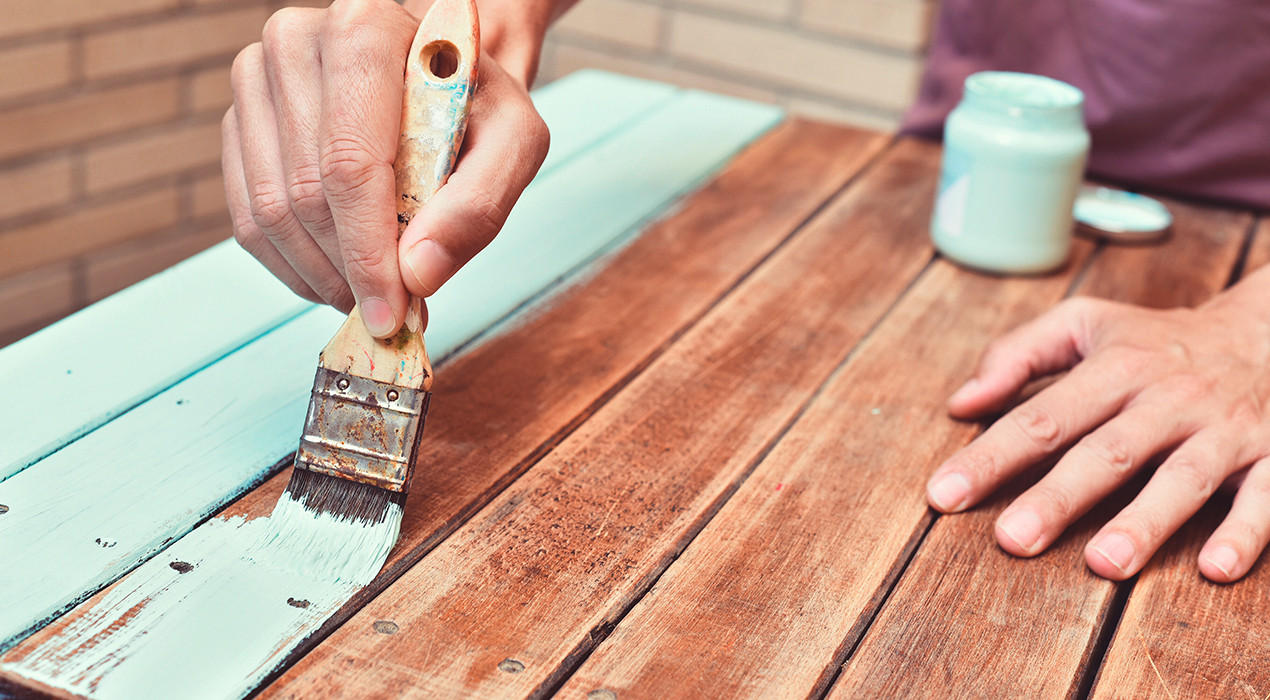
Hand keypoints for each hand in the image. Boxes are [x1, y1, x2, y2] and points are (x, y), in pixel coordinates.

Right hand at [222, 0, 549, 337]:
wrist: (438, 78)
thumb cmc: (479, 105)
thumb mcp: (515, 142)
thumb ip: (480, 206)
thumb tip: (417, 274)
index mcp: (365, 30)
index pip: (350, 164)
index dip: (368, 253)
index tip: (392, 312)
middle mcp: (296, 41)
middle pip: (306, 194)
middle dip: (350, 271)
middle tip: (394, 310)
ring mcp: (256, 80)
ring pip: (269, 213)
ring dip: (321, 276)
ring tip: (371, 296)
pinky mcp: (240, 122)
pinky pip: (247, 217)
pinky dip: (294, 265)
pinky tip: (338, 276)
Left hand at [926, 274, 1269, 581]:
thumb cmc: (1158, 338)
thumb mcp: (1086, 323)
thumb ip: (1017, 356)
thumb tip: (959, 403)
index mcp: (1115, 368)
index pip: (1042, 418)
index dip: (990, 456)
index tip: (943, 493)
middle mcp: (1168, 398)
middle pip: (1107, 452)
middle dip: (1058, 496)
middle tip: (1012, 539)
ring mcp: (1225, 428)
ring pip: (1183, 477)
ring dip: (1145, 520)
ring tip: (1103, 564)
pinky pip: (1267, 497)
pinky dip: (1245, 531)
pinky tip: (1216, 567)